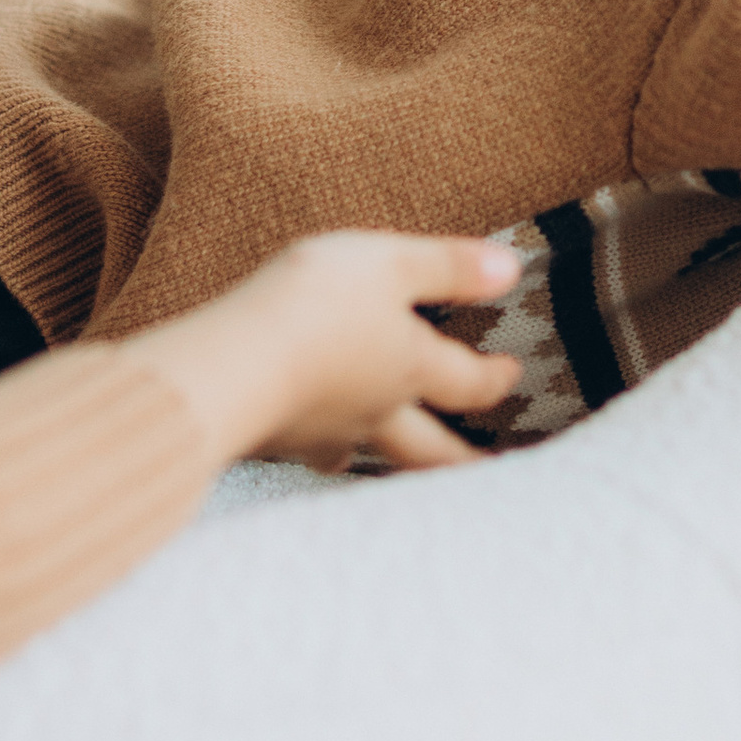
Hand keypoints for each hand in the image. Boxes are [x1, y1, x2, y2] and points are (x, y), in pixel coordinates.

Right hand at [131, 231, 521, 472]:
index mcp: (407, 367)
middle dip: (460, 461)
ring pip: (364, 455)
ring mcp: (321, 432)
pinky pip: (305, 451)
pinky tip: (308, 443)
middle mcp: (372, 411)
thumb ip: (450, 268)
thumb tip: (511, 270)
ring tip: (395, 466)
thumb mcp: (390, 265)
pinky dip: (317, 449)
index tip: (510, 374)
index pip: (467, 384)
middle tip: (484, 476)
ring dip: (388, 461)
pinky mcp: (273, 438)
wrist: (228, 365)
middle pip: (429, 451)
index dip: (494, 379)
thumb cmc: (312, 306)